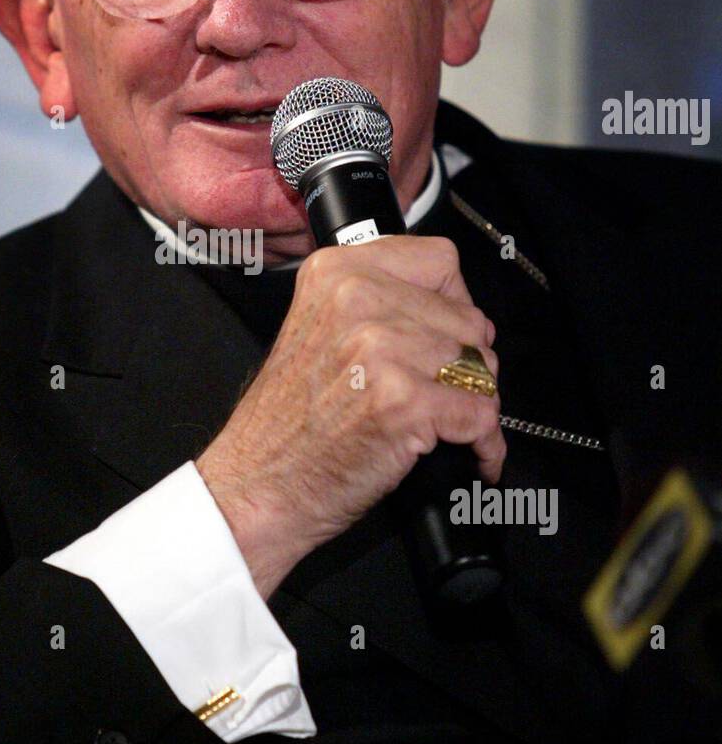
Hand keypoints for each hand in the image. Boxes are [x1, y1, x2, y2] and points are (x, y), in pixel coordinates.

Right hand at [195, 237, 504, 597]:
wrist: (258, 484)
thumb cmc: (288, 421)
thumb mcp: (319, 329)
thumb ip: (376, 304)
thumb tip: (450, 312)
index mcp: (336, 272)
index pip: (439, 260)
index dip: (454, 302)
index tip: (446, 332)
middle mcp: (357, 298)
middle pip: (469, 318)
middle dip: (468, 361)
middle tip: (439, 391)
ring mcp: (381, 347)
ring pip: (480, 366)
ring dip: (473, 403)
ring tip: (443, 423)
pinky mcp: (403, 399)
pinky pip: (481, 413)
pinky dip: (483, 443)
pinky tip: (468, 451)